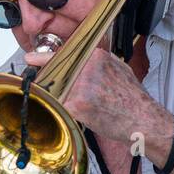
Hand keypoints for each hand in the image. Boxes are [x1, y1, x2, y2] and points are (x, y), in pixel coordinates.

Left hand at [23, 46, 162, 143]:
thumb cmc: (133, 96)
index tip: (29, 59)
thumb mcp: (118, 67)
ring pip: (56, 91)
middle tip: (59, 91)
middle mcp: (86, 67)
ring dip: (59, 99)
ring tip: (82, 105)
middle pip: (55, 73)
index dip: (43, 58)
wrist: (143, 119)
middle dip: (53, 83)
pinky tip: (80, 115)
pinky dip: (66, 111)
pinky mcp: (77, 105)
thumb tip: (79, 61)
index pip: (62, 54)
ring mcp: (80, 86)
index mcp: (95, 56)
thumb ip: (97, 61)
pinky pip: (61, 106)